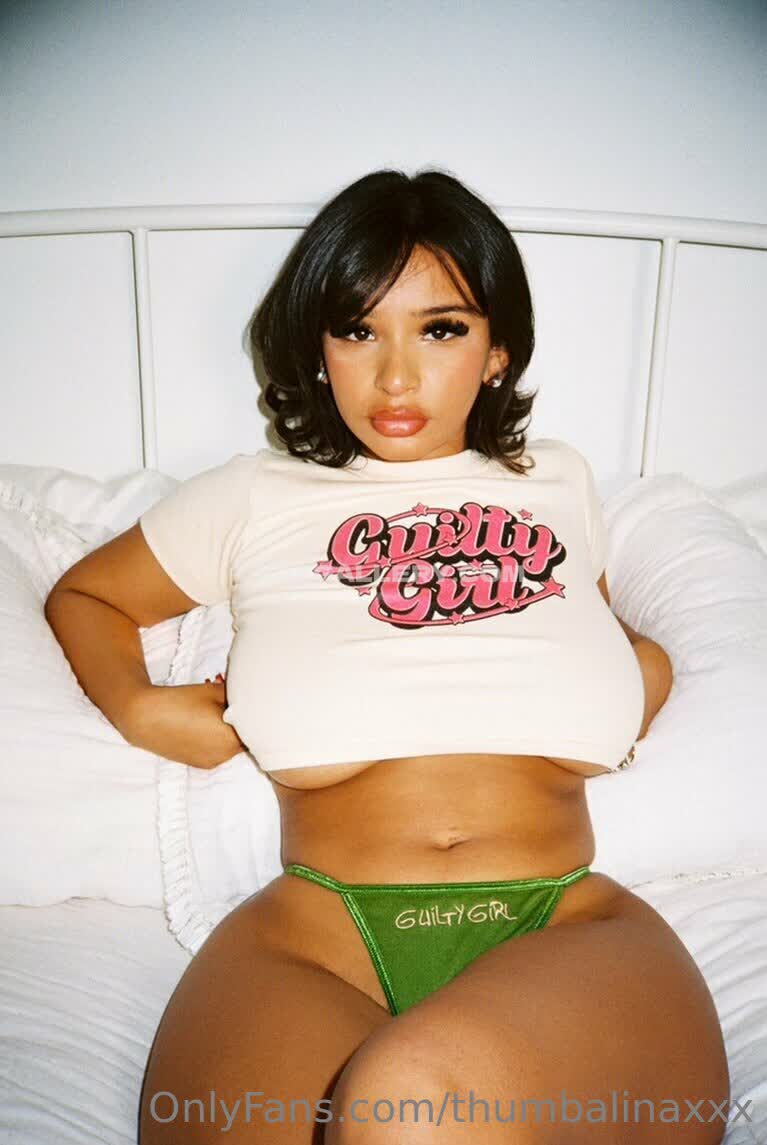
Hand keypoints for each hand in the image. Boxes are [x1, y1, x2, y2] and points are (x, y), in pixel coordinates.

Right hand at [127, 676, 246, 768]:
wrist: (144, 717)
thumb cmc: (180, 701)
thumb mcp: (214, 691)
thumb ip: (237, 694)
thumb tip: (248, 694)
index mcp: (232, 739)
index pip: (256, 726)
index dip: (252, 708)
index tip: (245, 694)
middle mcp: (225, 755)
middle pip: (244, 735)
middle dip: (239, 716)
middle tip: (226, 695)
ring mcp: (212, 761)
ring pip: (230, 743)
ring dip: (228, 727)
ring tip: (212, 706)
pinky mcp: (199, 763)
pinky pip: (217, 749)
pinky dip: (216, 736)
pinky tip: (203, 720)